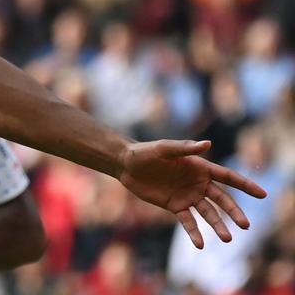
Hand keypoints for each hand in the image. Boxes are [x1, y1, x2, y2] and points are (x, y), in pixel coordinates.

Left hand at [118, 139, 267, 247]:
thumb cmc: (145, 152)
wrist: (126, 165)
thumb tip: (208, 144)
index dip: (245, 185)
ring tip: (227, 238)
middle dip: (234, 211)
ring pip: (208, 213)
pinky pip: (188, 221)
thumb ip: (185, 149)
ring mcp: (188, 196)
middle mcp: (198, 183)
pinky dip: (195, 233)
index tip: (262, 194)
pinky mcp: (175, 206)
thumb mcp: (164, 149)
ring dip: (218, 225)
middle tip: (245, 225)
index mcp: (200, 168)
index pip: (227, 177)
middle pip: (222, 199)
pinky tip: (201, 244)